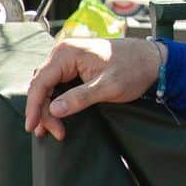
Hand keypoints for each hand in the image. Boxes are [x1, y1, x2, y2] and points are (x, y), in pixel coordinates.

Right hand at [24, 37, 163, 140]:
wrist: (152, 60)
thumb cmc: (133, 69)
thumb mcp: (108, 87)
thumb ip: (80, 97)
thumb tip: (54, 110)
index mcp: (68, 53)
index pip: (40, 81)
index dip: (34, 106)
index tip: (33, 126)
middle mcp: (64, 52)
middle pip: (41, 84)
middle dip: (43, 110)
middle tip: (52, 132)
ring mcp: (69, 58)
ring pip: (48, 85)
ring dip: (48, 107)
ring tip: (51, 129)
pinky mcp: (75, 65)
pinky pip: (58, 84)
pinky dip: (56, 100)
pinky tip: (56, 115)